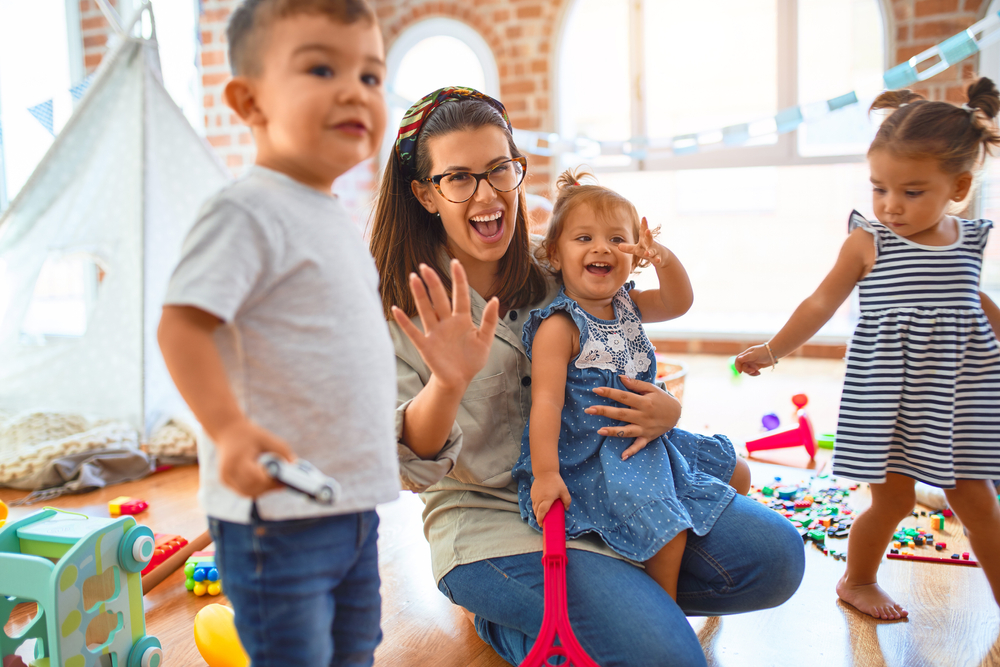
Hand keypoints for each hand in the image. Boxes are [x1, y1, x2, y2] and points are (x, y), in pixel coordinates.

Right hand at [214, 418, 294, 497]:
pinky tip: (266, 482)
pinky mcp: (226, 481)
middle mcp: (228, 472)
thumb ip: (282, 452)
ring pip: (249, 493)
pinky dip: (256, 489)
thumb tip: (295, 467)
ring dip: (264, 490)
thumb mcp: (267, 439)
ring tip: (276, 482)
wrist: (227, 431)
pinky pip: (244, 491)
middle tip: (284, 483)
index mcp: (237, 460)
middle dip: (270, 487)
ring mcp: (225, 478)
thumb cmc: (250, 434)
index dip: (271, 481)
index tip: (285, 480)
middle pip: (253, 488)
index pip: (256, 478)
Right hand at [392, 259, 499, 391]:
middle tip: (425, 266)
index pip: (460, 295)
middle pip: (439, 298)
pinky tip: (396, 310)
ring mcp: (434, 333)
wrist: (459, 380)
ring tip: (413, 278)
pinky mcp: (425, 346)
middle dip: (433, 282)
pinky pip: (413, 331)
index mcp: (462, 319)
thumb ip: (489, 320)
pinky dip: (404, 321)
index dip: (458, 279)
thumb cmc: (471, 359)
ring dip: (419, 295)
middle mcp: (446, 322)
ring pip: (426, 310)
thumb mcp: (485, 340)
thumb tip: (495, 299)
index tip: (455, 262)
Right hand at [532, 471, 570, 522]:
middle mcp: (539, 499)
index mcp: (547, 499)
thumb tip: (567, 509)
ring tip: (541, 515)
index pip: (542, 512)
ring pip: (534, 508)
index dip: (541, 519)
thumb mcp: (564, 490)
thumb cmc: (555, 481)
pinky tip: (540, 507)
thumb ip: (567, 500)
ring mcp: (534, 496)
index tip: (542, 525)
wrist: (545, 472)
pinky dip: (535, 507)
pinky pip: (533, 503)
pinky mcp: (532, 493)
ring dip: (537, 513)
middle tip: (543, 522)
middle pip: (536, 512)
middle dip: (539, 518)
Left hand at [586, 376, 680, 459]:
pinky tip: (622, 456)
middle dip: (604, 412)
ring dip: (613, 431)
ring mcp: (645, 428)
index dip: (610, 393)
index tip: (596, 390)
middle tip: (589, 410)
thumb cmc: (662, 399)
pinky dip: (631, 451)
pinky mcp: (647, 437)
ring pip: (627, 431)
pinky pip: (639, 445)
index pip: (624, 397)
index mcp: (644, 402)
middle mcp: (644, 416)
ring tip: (599, 431)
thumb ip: (636, 384)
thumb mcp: (652, 389)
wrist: (677, 413)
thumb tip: (621, 378)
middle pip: (621, 414)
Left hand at [618, 217, 667, 266]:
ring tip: (647, 253)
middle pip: (649, 238)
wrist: (662, 256)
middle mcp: (650, 244)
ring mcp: (654, 251)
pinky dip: (658, 260)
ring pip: (652, 251)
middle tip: (647, 230)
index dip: (644, 224)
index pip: (643, 231)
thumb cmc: (646, 250)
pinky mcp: (658, 258)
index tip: (644, 217)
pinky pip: (657, 259)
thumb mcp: (637, 249)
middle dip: (648, 234)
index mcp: (644, 240)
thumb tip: (618, 246)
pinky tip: (658, 260)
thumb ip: (628, 248)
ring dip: (650, 252)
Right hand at [734, 345, 773, 376]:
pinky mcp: (756, 366)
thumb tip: (738, 359)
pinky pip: (752, 372)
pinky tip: (759, 373)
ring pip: (747, 370)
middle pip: (742, 366)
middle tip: (754, 370)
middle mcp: (748, 359)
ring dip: (751, 373)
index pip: (738, 360)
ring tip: (757, 372)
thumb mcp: (755, 354)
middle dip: (747, 370)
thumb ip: (746, 357)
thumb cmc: (764, 352)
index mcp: (746, 354)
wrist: (774, 353)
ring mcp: (752, 363)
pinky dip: (754, 373)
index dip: (737, 366)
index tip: (740, 372)